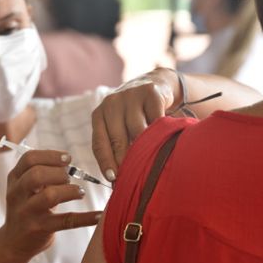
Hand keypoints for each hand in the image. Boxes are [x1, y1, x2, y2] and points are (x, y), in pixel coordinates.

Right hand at [4, 150, 100, 257]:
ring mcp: (27, 213)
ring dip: (70, 191)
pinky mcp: (40, 229)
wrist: (13, 243)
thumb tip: (68, 161)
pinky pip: (66, 221)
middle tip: (70, 178)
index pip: (29, 159)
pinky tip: (99, 216)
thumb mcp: (25, 188)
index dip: (51, 155)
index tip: (68, 158)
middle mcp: (17, 194)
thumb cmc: (26, 208)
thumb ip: (40, 172)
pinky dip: (86, 218)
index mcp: (15, 179)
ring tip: (80, 192)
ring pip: (49, 196)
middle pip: (36, 174)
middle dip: (59, 172)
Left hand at [92, 67, 178, 181]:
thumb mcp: (119, 126)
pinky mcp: (150, 93)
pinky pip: (156, 120)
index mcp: (99, 114)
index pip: (99, 143)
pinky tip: (163, 144)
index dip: (106, 162)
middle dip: (125, 161)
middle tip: (134, 177)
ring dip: (144, 149)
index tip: (113, 178)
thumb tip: (117, 179)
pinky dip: (160, 134)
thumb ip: (115, 146)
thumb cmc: (134, 115)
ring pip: (137, 131)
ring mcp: (131, 96)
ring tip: (150, 164)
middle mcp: (111, 103)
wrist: (154, 84)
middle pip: (118, 139)